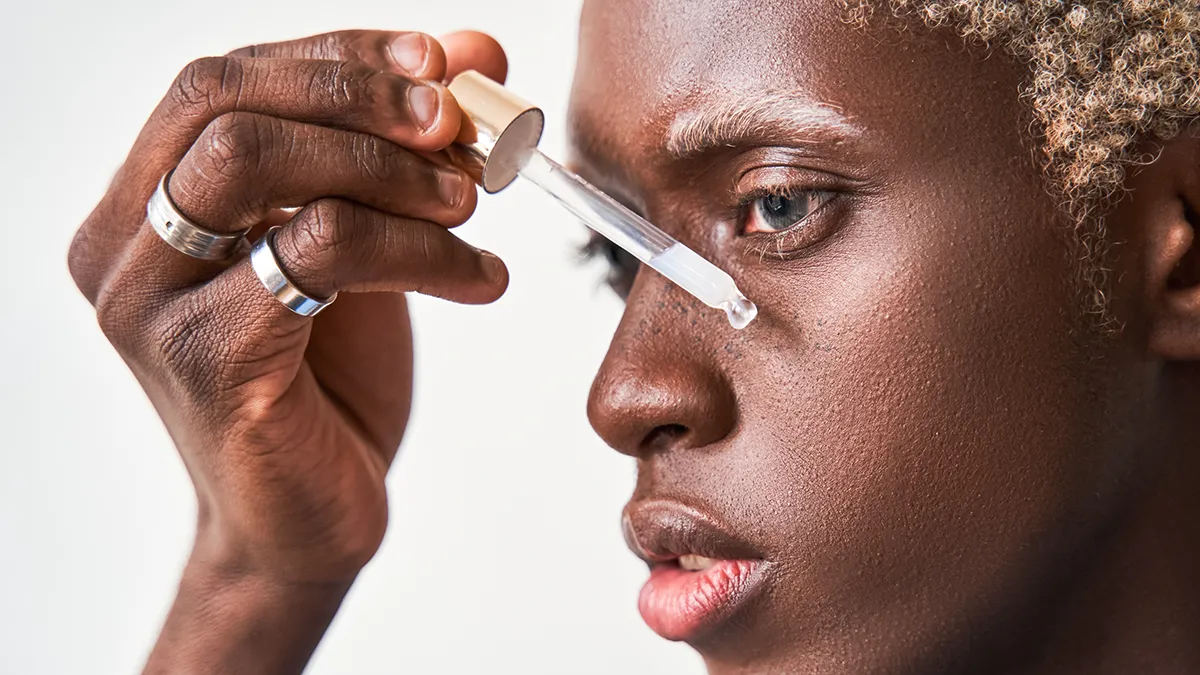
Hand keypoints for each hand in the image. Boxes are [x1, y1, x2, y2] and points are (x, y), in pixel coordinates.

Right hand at [68, 30, 508, 673]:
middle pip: (224, 104)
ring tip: (471, 206)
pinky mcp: (206, 362)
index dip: (338, 56)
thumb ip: (396, 155)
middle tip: (457, 126)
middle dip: (359, 98)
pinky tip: (482, 279)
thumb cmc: (327, 381)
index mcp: (145, 202)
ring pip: (256, 165)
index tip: (441, 62)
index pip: (225, 81)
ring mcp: (148, 305)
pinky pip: (317, 254)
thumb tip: (475, 53)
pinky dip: (421, 251)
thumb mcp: (363, 244)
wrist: (306, 516)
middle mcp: (124, 245)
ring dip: (389, 171)